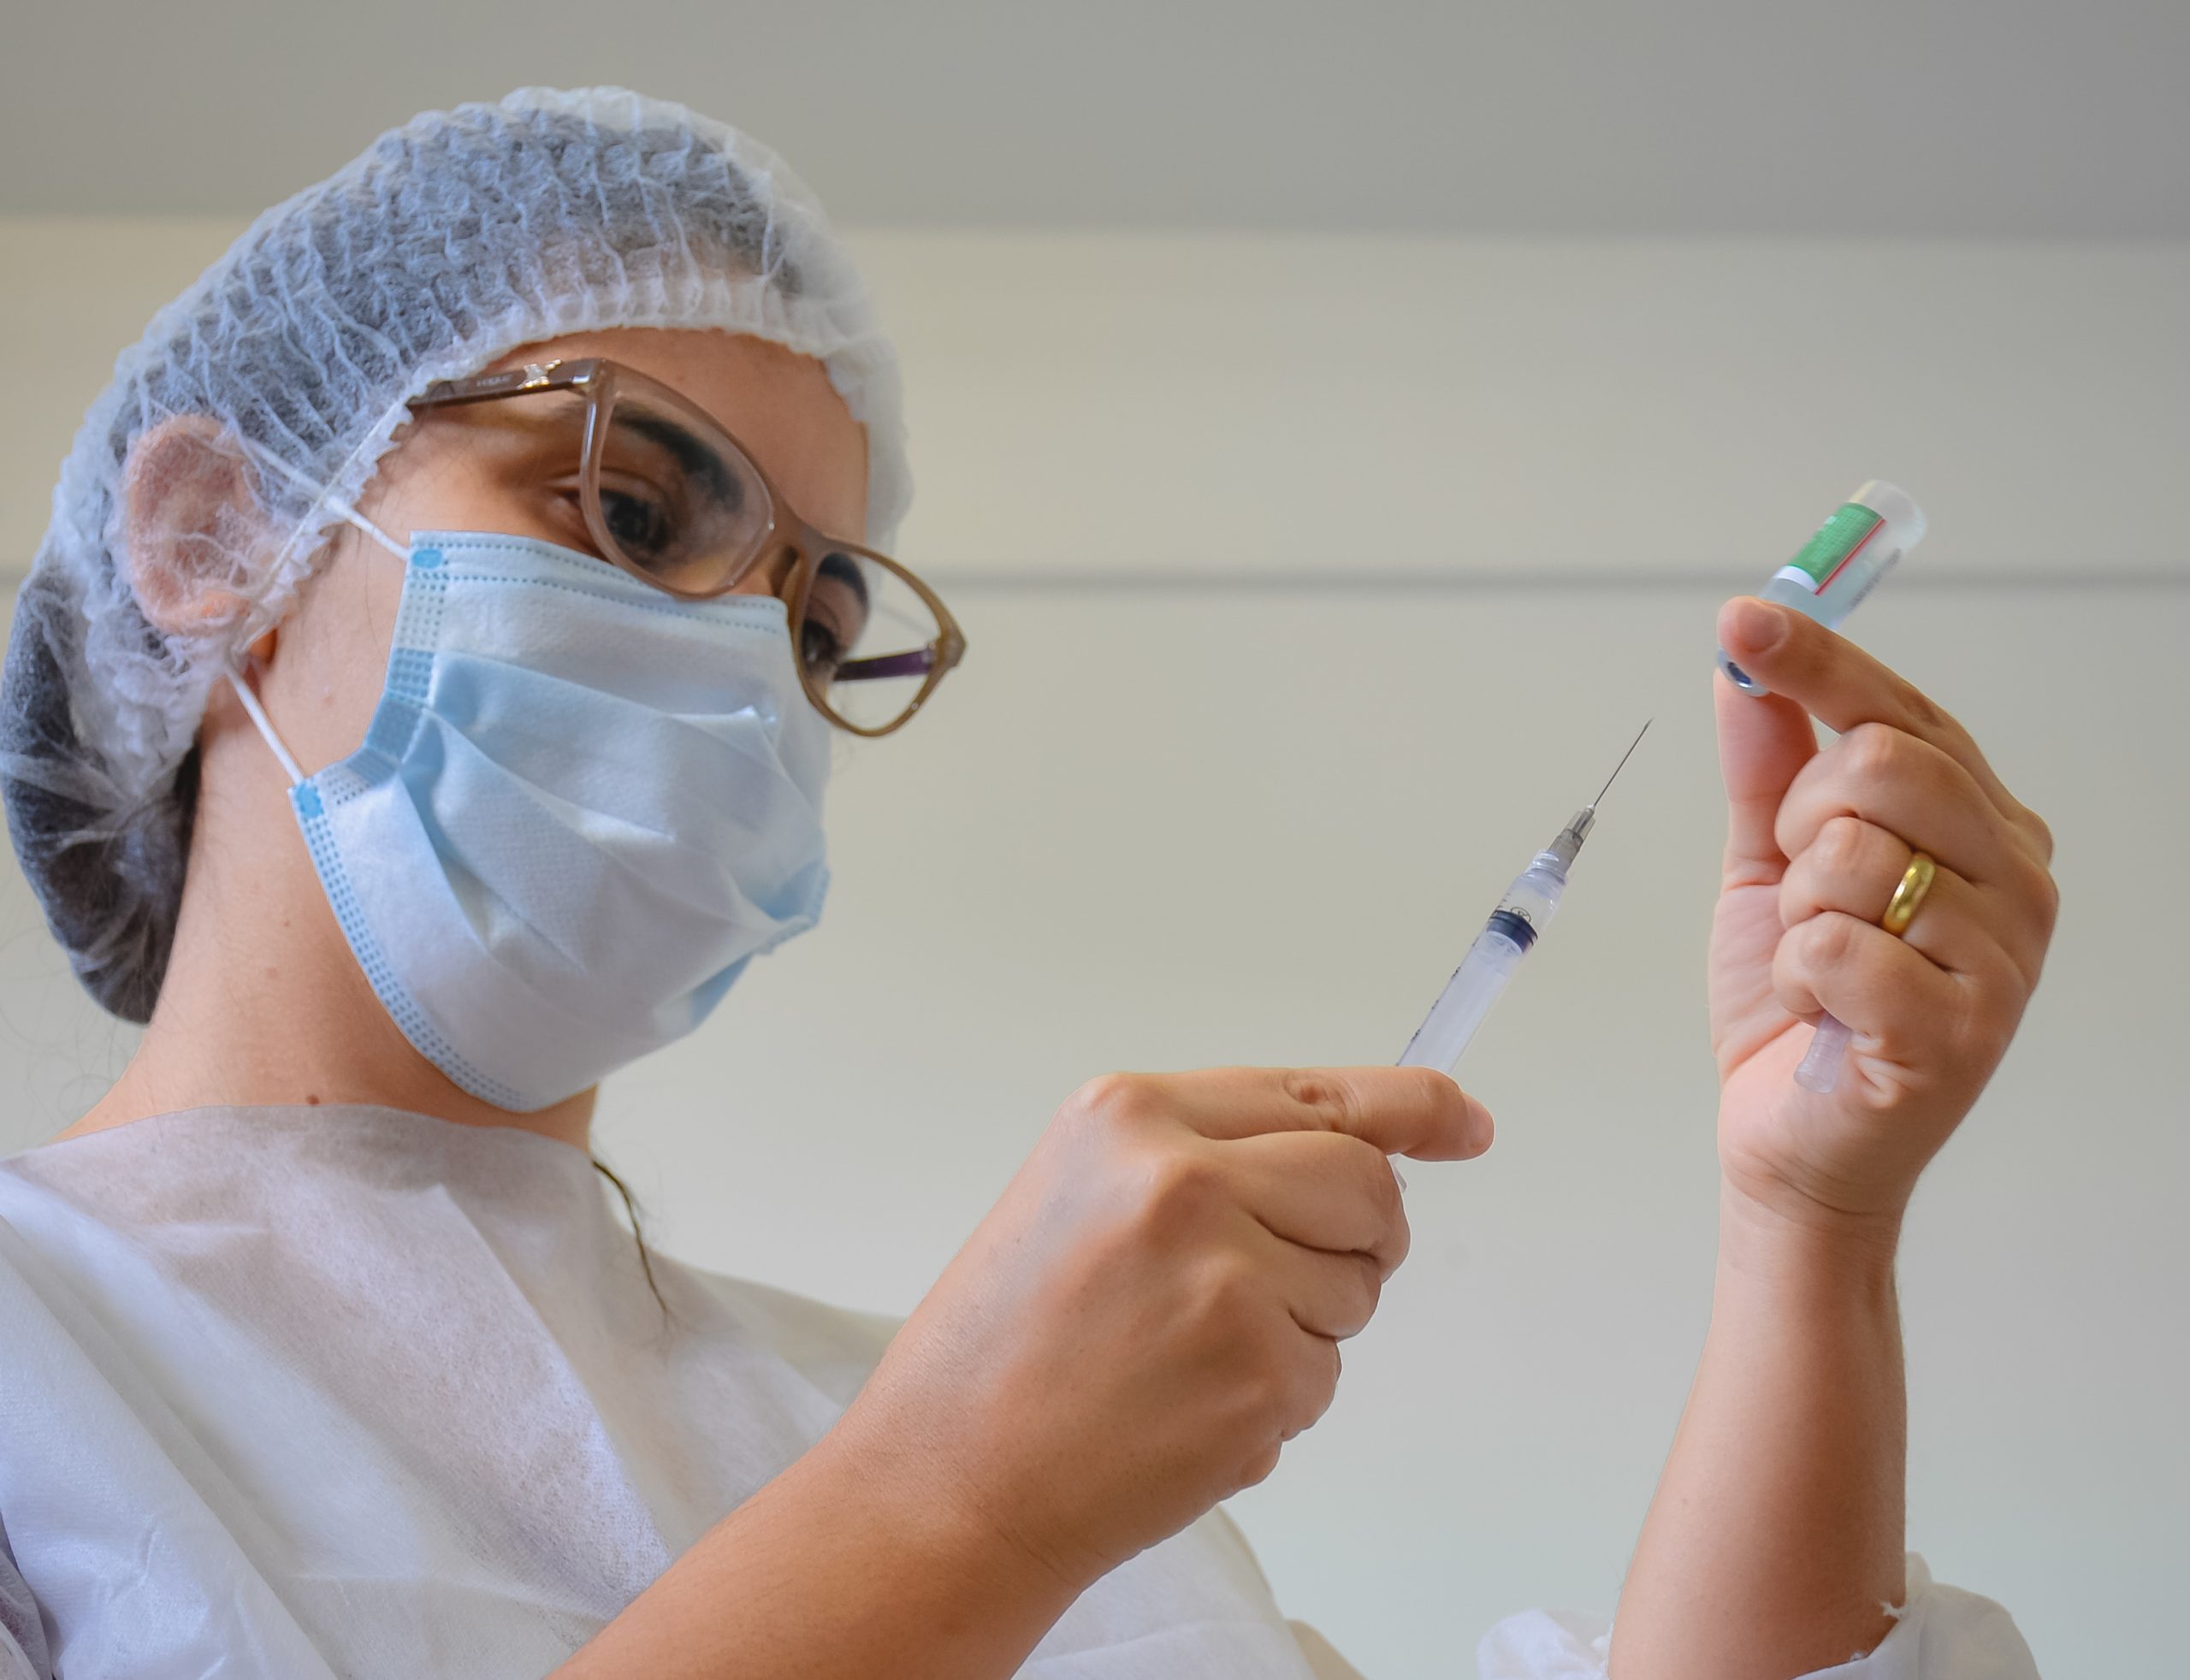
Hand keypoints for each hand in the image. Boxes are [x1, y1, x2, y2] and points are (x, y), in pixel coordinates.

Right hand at [830, 1066, 1490, 1589]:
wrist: (947, 1481)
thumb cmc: (1000, 1349)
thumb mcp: (1081, 1196)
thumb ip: (1208, 1157)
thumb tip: (1368, 1154)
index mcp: (1129, 1114)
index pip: (1314, 1093)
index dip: (1410, 1108)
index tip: (1465, 1121)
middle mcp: (1181, 1175)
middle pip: (1365, 1183)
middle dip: (1358, 1239)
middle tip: (1284, 1288)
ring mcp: (1225, 1272)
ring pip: (1358, 1284)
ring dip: (1307, 1326)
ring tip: (1188, 1355)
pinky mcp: (1255, 1370)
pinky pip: (1328, 1374)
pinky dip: (1281, 1401)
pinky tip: (1189, 1409)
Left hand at [1708, 597, 2057, 1232]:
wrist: (1788, 1142)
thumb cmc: (1796, 1007)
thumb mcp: (1766, 867)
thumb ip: (1765, 767)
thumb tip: (1745, 662)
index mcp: (1981, 824)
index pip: (1899, 709)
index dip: (1817, 658)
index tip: (1743, 618)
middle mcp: (2016, 876)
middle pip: (1880, 763)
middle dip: (1799, 823)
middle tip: (1799, 891)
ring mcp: (2004, 954)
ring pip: (1849, 856)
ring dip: (1795, 915)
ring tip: (1818, 968)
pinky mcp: (1963, 1028)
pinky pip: (1836, 945)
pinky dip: (1798, 977)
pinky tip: (1823, 1015)